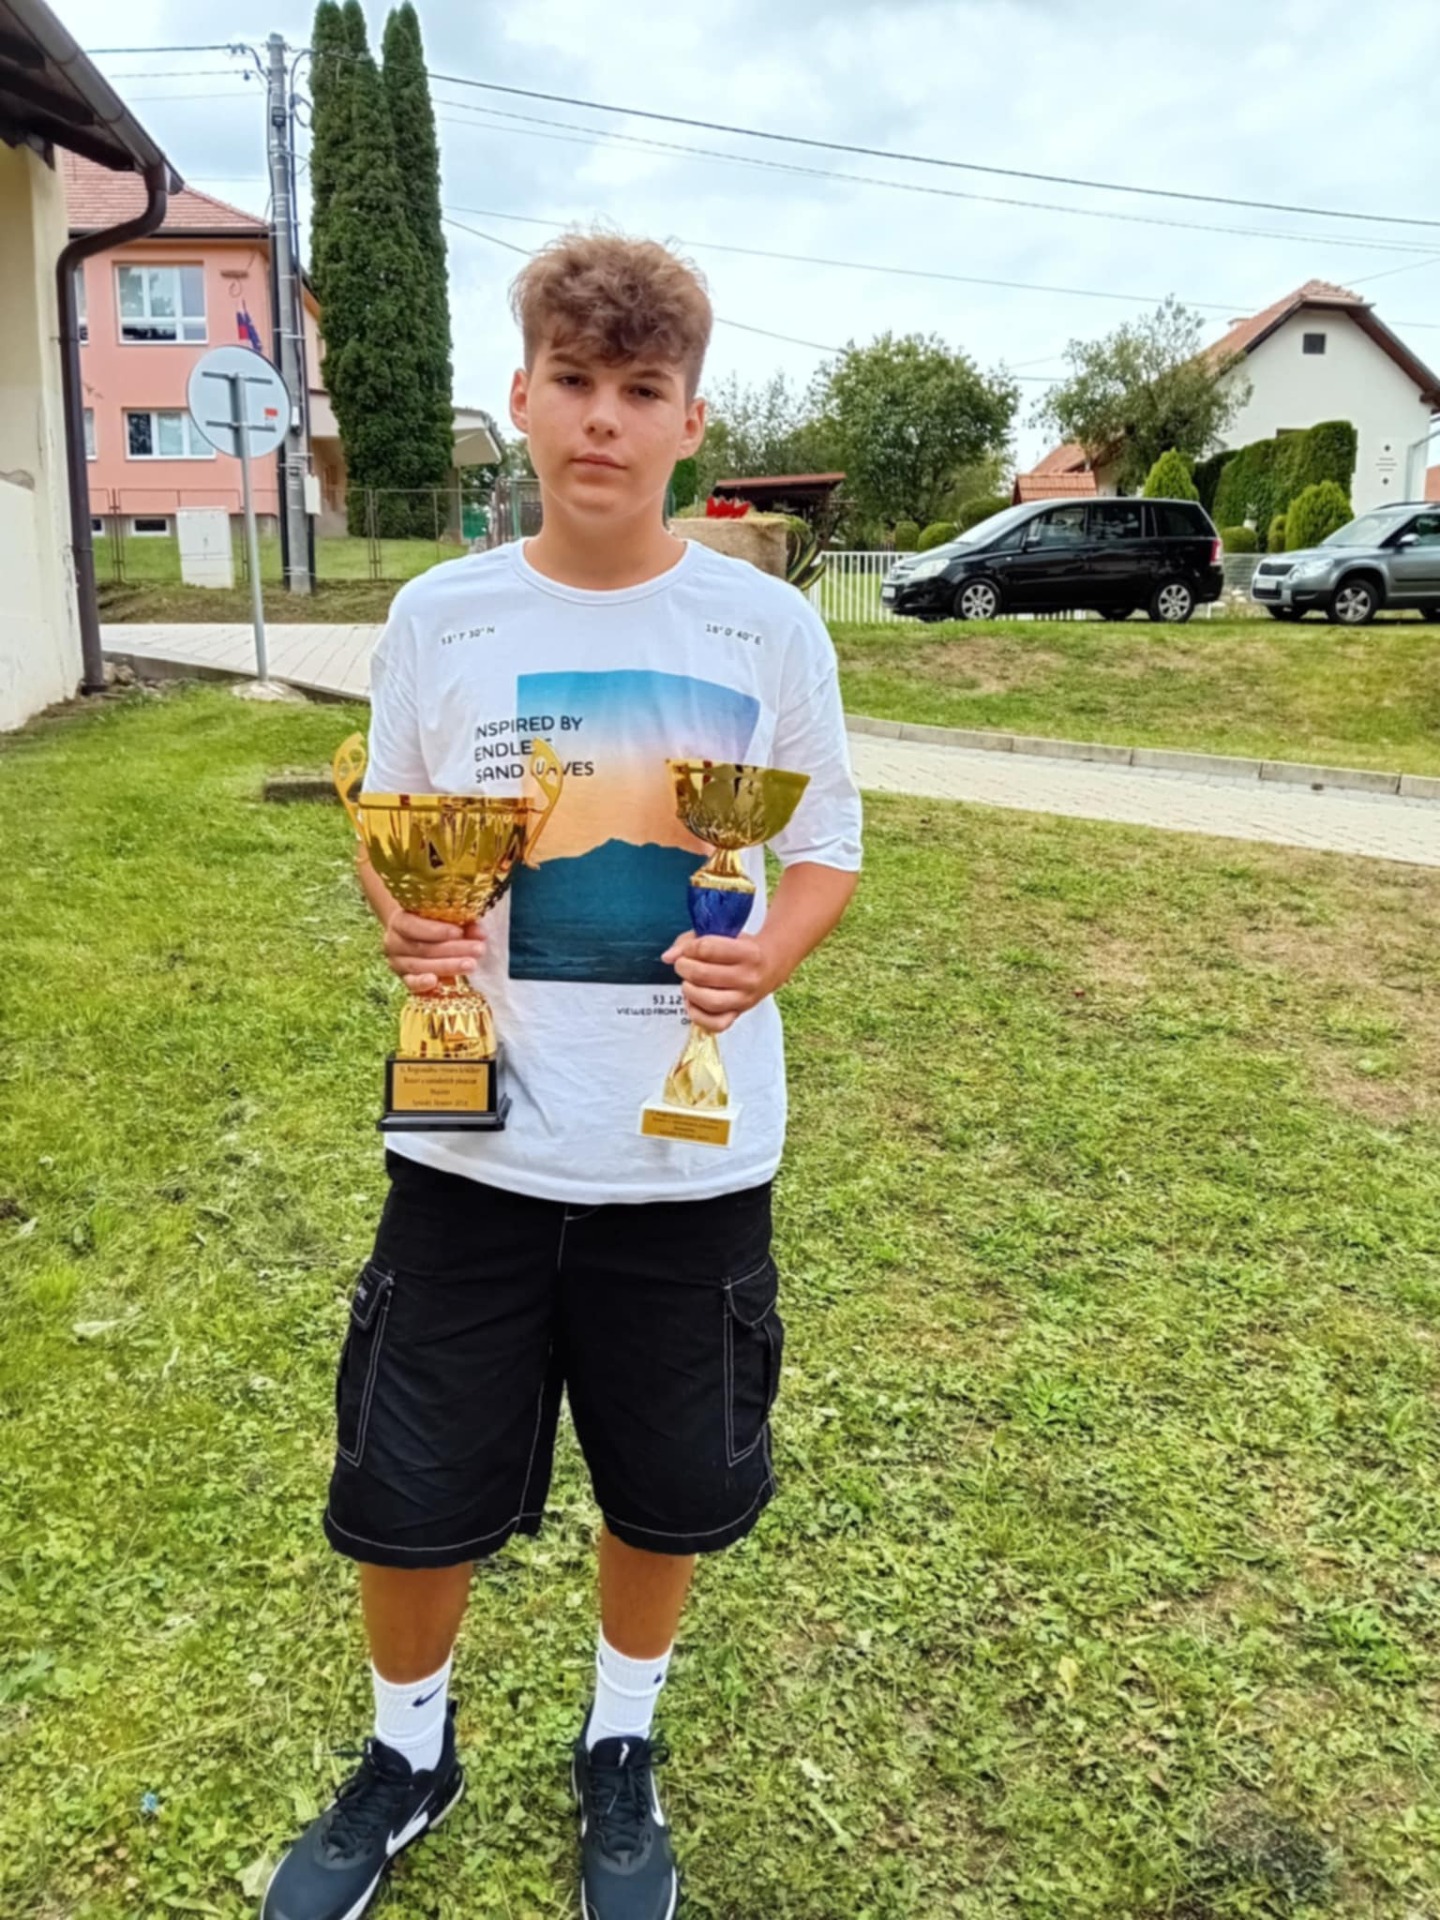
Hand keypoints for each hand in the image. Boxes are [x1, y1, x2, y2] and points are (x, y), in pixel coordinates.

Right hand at [382, 912, 485, 993]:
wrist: (410, 934)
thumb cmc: (431, 922)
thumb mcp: (443, 918)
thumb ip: (461, 923)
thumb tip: (480, 933)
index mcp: (400, 921)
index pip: (415, 926)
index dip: (438, 930)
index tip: (460, 932)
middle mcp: (394, 942)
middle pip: (423, 948)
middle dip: (453, 949)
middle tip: (478, 949)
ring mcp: (397, 962)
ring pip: (421, 966)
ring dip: (448, 966)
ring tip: (471, 965)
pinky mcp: (403, 978)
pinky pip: (411, 983)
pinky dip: (422, 984)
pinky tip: (437, 982)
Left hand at [661, 932, 779, 1032]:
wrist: (770, 965)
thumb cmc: (741, 947)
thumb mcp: (722, 934)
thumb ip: (691, 941)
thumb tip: (668, 957)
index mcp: (749, 952)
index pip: (708, 948)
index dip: (690, 948)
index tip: (688, 949)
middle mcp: (749, 978)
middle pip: (703, 975)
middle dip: (684, 967)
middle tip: (682, 964)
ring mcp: (745, 999)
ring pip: (709, 1001)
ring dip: (689, 990)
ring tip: (687, 983)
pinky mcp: (738, 1014)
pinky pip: (715, 1024)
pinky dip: (697, 1014)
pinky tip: (692, 1001)